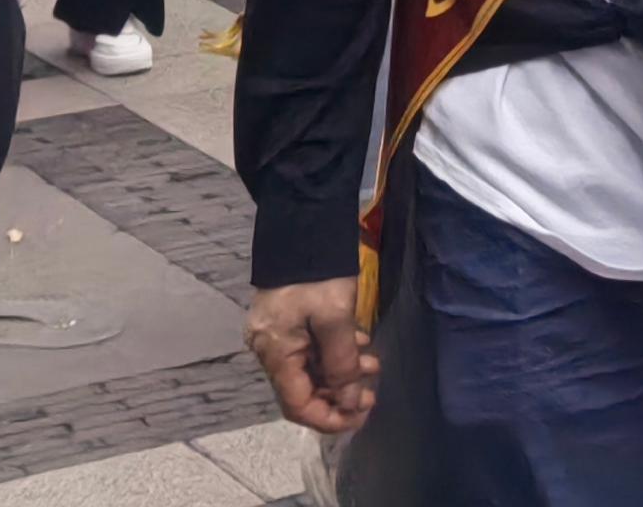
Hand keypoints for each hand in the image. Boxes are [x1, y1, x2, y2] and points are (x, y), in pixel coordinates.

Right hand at [245, 278, 376, 432]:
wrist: (304, 224)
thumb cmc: (319, 274)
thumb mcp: (335, 318)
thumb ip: (341, 362)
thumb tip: (350, 400)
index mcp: (274, 354)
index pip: (296, 405)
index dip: (328, 418)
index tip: (359, 416)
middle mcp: (269, 350)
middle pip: (303, 389)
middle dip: (339, 394)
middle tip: (372, 392)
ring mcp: (277, 334)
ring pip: (310, 368)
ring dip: (342, 371)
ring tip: (373, 364)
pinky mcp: (288, 318)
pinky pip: (311, 348)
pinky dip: (335, 352)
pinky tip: (359, 344)